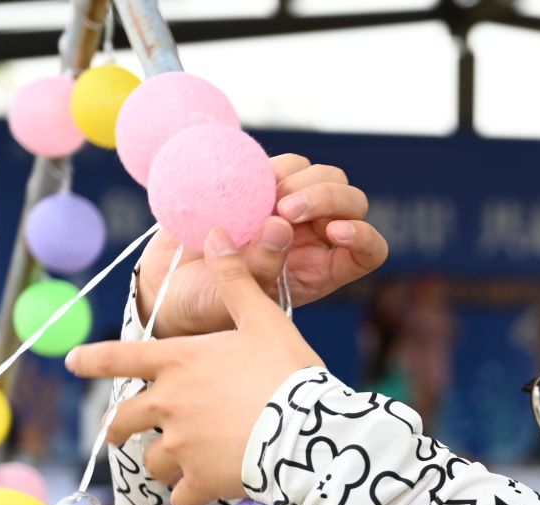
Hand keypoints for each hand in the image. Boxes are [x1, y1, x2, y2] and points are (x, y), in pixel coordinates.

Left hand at [67, 222, 323, 504]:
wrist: (309, 429)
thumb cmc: (287, 371)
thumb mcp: (263, 319)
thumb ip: (234, 280)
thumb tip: (217, 231)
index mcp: (176, 362)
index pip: (118, 357)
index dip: (92, 359)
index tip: (73, 363)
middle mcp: (167, 403)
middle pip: (122, 421)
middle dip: (120, 429)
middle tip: (121, 436)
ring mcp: (180, 445)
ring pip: (152, 462)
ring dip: (162, 464)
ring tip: (177, 468)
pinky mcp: (199, 481)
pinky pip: (181, 499)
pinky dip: (188, 499)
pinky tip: (200, 498)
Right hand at [136, 154, 386, 336]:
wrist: (170, 286)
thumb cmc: (209, 305)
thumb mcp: (236, 298)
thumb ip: (260, 267)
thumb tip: (281, 225)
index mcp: (322, 271)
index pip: (369, 250)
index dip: (362, 236)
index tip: (334, 233)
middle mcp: (314, 237)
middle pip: (351, 201)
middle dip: (326, 197)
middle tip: (285, 209)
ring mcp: (290, 209)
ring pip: (323, 175)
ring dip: (299, 181)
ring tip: (262, 202)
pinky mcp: (263, 187)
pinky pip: (286, 163)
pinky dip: (271, 168)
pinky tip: (245, 187)